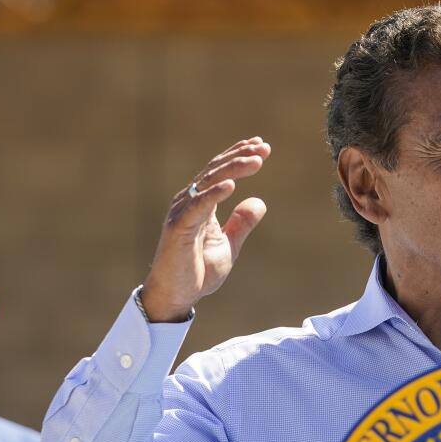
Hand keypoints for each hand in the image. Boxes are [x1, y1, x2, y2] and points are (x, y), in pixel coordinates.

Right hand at [140, 137, 270, 321]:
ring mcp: (182, 213)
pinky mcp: (178, 229)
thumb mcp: (228, 245)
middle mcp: (189, 202)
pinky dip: (213, 194)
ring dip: (232, 169)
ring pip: (207, 182)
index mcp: (201, 204)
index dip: (239, 156)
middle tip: (263, 147)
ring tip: (255, 161)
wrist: (177, 296)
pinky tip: (231, 186)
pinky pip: (197, 207)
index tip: (261, 145)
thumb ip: (241, 224)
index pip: (220, 172)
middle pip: (215, 170)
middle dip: (240, 156)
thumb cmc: (198, 271)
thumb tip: (259, 202)